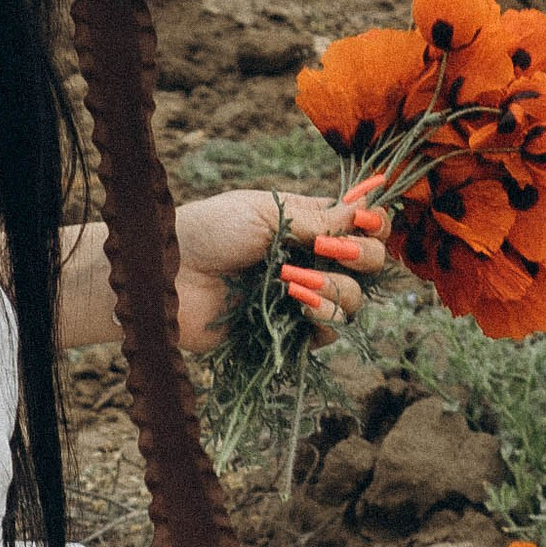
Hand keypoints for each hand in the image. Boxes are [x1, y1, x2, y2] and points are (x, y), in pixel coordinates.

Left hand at [174, 187, 391, 353]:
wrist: (168, 276)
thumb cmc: (209, 231)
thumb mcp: (265, 213)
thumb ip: (318, 219)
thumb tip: (366, 213)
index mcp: (309, 223)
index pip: (363, 225)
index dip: (376, 225)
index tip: (366, 223)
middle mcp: (313, 259)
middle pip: (369, 264)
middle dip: (361, 257)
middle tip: (329, 252)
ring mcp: (303, 297)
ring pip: (353, 301)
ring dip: (334, 289)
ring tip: (292, 283)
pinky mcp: (288, 331)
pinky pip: (328, 333)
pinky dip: (321, 319)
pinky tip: (295, 307)